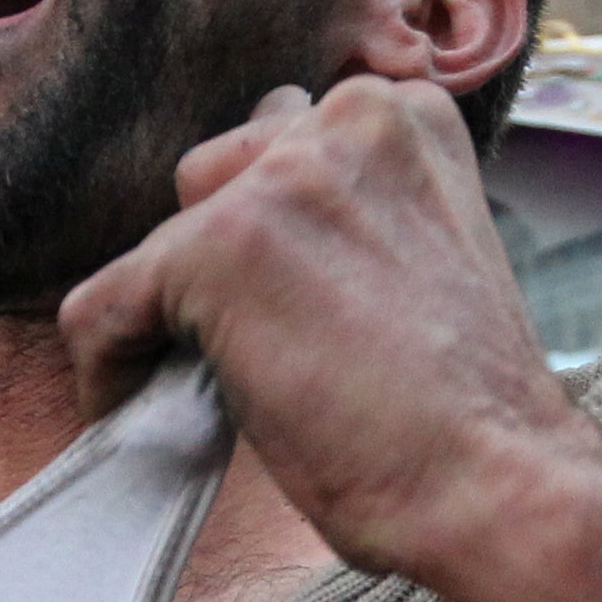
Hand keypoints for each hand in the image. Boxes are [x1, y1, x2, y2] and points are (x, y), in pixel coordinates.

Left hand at [55, 82, 601, 601]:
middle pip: (218, 175)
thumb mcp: (424, 254)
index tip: (281, 307)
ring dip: (174, 310)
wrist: (497, 487)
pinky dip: (110, 370)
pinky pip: (104, 307)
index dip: (271, 234)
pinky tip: (144, 416)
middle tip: (250, 351)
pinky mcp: (216, 250)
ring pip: (163, 239)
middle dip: (222, 259)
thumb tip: (258, 243)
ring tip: (206, 386)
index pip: (284, 145)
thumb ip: (351, 216)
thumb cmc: (469, 408)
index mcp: (405, 114)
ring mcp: (278, 180)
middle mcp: (345, 121)